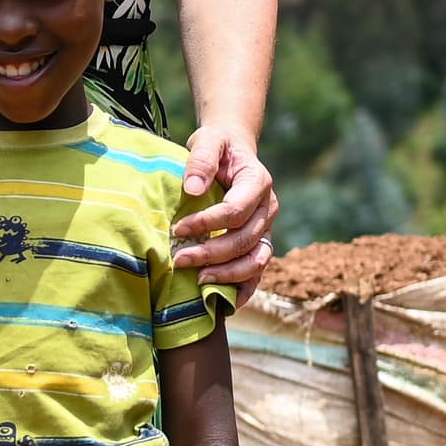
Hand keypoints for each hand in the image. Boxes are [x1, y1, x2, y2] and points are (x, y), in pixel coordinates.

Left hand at [172, 125, 275, 290]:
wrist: (231, 151)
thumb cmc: (216, 146)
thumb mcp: (207, 141)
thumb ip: (201, 160)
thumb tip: (193, 190)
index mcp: (258, 182)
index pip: (235, 211)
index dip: (207, 223)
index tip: (178, 230)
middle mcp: (267, 209)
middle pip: (244, 240)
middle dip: (212, 254)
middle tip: (179, 260)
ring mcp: (266, 229)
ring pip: (256, 261)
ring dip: (228, 275)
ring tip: (198, 280)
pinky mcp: (260, 243)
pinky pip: (258, 271)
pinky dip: (243, 288)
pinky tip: (224, 303)